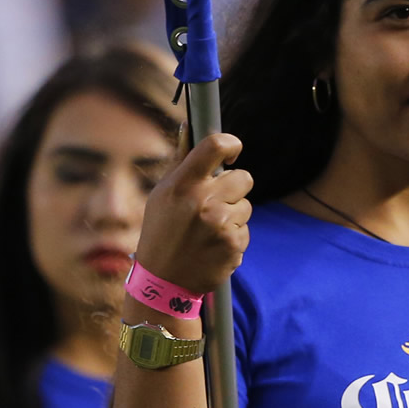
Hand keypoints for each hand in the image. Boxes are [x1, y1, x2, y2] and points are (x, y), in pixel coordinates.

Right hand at [134, 133, 251, 294]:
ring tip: (209, 230)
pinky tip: (213, 247)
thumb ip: (182, 162)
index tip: (232, 151)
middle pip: (244, 177)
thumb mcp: (162, 195)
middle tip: (216, 202)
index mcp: (183, 184)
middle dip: (235, 188)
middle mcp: (203, 201)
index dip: (231, 144)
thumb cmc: (161, 232)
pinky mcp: (233, 245)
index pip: (215, 146)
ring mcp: (221, 224)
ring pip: (246, 206)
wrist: (163, 281)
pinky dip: (233, 238)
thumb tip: (190, 126)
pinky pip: (245, 230)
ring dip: (233, 215)